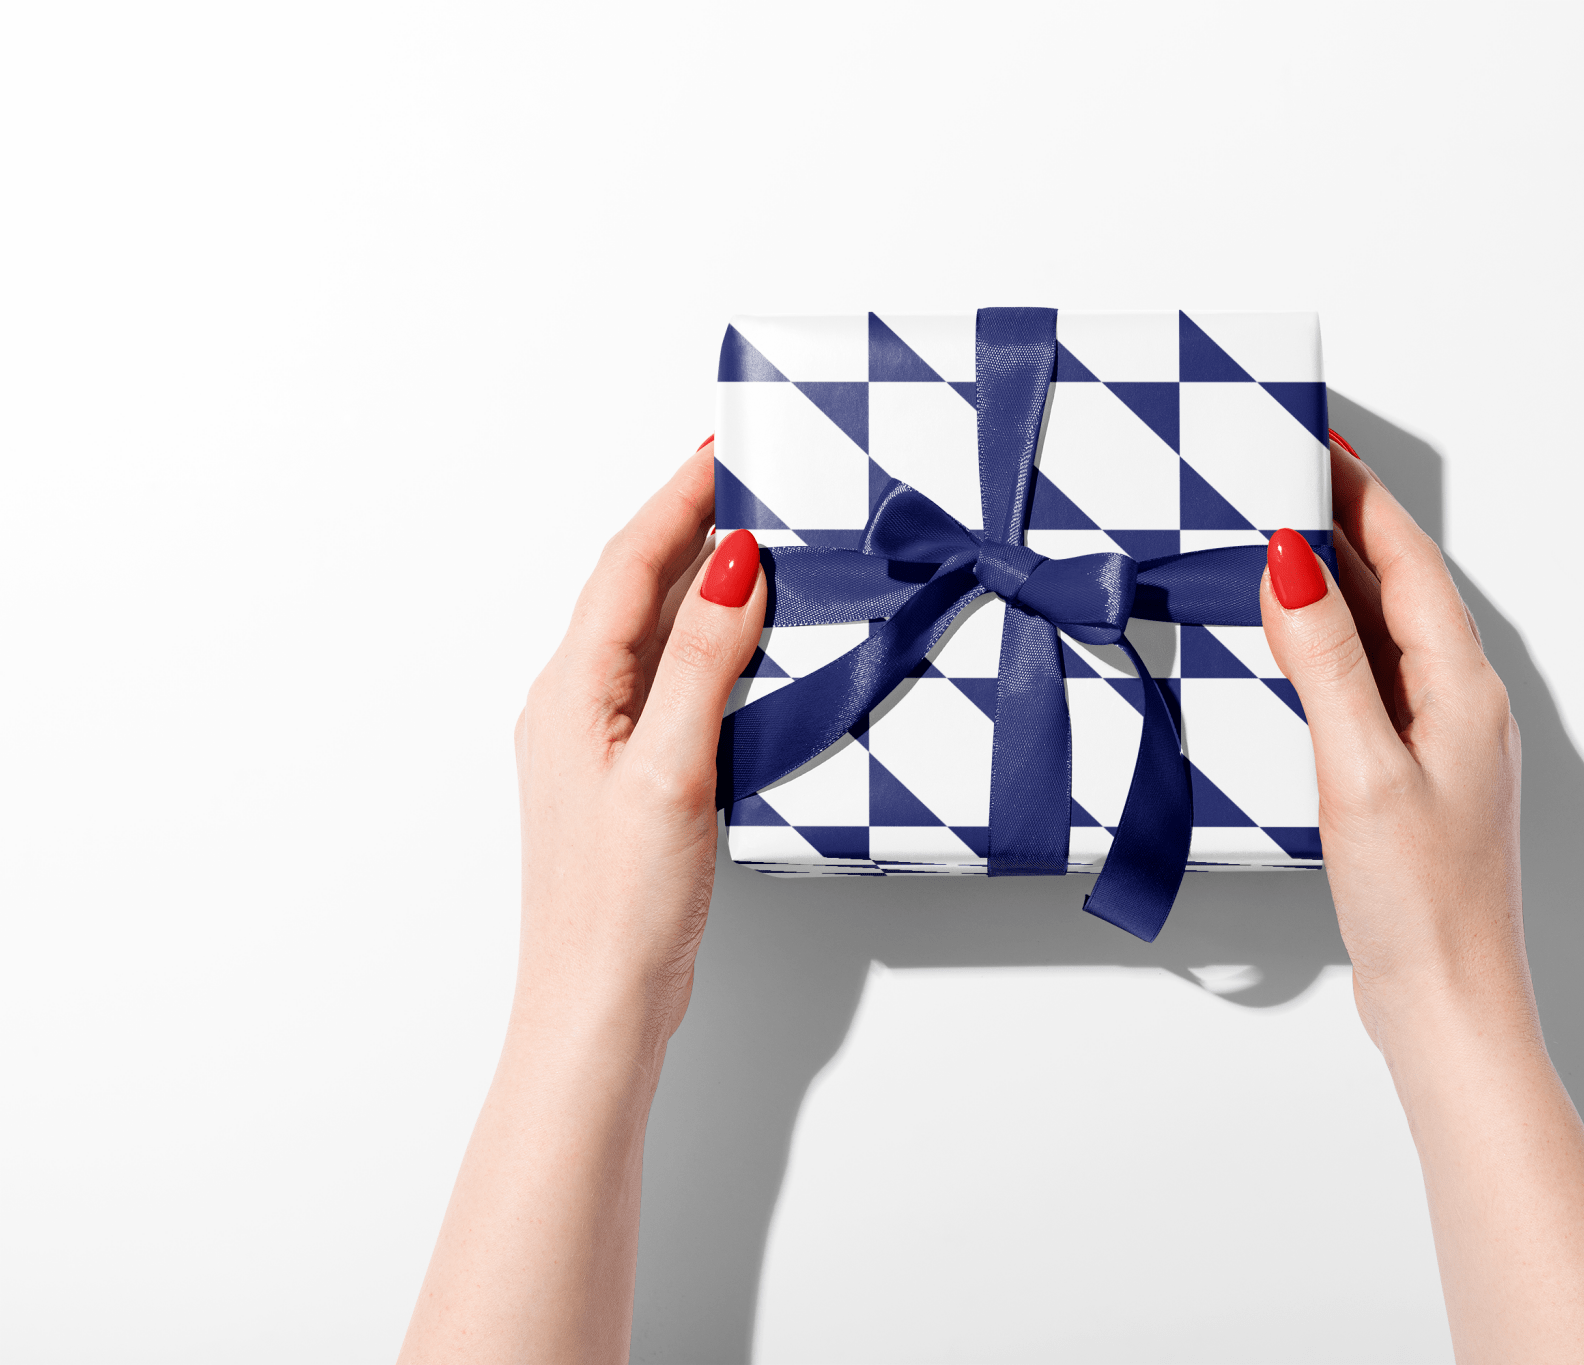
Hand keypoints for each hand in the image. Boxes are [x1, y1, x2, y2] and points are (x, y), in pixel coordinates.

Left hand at [512, 439, 763, 1046]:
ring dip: (698, 580)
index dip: (677, 500)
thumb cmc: (621, 905)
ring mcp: (596, 744)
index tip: (724, 450)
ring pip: (649, 633)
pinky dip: (704, 643)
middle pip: (633, 587)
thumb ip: (700, 662)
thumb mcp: (670, 770)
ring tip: (756, 543)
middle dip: (688, 525)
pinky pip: (664, 680)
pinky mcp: (625, 779)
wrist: (596, 1005)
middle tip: (749, 479)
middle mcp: (574, 706)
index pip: (629, 565)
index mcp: (572, 692)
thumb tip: (734, 564)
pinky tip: (743, 651)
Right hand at [1260, 438, 1583, 1363]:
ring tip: (1280, 539)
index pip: (1405, 562)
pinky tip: (1296, 651)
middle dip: (1345, 524)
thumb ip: (1326, 662)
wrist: (1451, 1008)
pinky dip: (1331, 647)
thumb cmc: (1420, 905)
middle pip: (1398, 588)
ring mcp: (1440, 744)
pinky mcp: (1414, 781)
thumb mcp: (1361, 769)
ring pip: (1385, 635)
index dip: (1361, 495)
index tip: (1319, 440)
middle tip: (1288, 472)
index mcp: (1461, 689)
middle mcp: (1461, 706)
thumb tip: (1294, 564)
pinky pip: (1372, 682)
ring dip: (1336, 583)